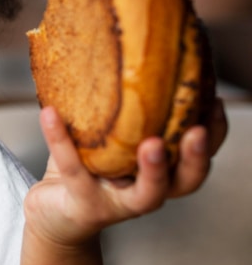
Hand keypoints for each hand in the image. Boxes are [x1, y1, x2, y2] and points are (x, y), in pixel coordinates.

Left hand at [24, 99, 227, 246]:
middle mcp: (148, 192)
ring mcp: (119, 203)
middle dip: (195, 157)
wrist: (52, 212)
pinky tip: (49, 113)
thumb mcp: (110, 140)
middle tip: (197, 131)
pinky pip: (73, 169)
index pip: (197, 156)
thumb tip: (124, 53)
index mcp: (160, 173)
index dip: (214, 133)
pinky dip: (60, 139)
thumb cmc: (88, 169)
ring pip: (147, 193)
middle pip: (186, 181)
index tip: (214, 101)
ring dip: (153, 169)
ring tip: (151, 142)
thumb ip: (124, 113)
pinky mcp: (84, 205)